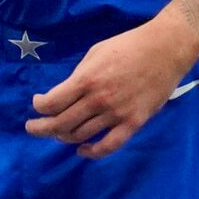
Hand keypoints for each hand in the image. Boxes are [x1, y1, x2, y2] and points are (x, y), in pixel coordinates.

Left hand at [27, 17, 198, 158]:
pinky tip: (83, 150)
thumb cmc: (128, 46)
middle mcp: (98, 100)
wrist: (164, 50)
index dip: (40, 107)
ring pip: (81, 136)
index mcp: (87, 79)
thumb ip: (80, 75)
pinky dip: (92, 152)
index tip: (37, 105)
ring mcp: (116, 114)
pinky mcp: (133, 123)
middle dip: (41, 128)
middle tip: (33, 128)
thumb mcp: (96, 52)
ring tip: (58, 134)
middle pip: (61, 123)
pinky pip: (109, 145)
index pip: (53, 103)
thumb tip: (66, 93)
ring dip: (64, 137)